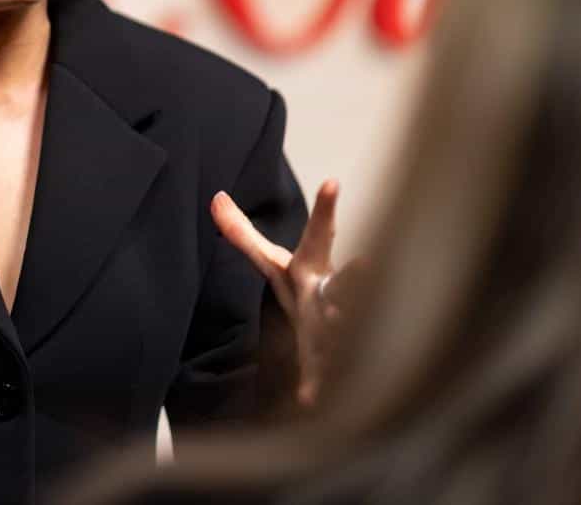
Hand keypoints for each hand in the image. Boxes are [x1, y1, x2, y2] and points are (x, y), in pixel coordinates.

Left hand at [211, 179, 349, 407]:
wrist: (335, 337)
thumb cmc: (302, 289)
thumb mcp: (272, 261)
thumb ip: (242, 232)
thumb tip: (215, 197)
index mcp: (311, 267)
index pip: (318, 233)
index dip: (324, 208)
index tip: (332, 181)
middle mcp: (327, 294)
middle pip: (341, 282)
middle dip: (353, 275)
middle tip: (365, 264)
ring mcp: (330, 327)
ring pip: (341, 325)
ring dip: (341, 325)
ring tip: (339, 323)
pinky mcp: (323, 359)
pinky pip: (319, 375)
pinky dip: (313, 386)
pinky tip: (306, 399)